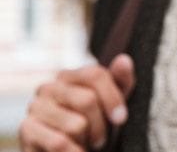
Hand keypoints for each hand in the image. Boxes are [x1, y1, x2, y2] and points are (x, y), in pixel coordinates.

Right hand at [19, 53, 134, 151]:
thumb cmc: (90, 128)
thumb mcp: (110, 104)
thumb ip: (120, 81)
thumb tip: (124, 59)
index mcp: (68, 76)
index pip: (96, 74)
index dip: (113, 98)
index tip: (121, 118)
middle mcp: (48, 88)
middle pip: (87, 100)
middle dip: (100, 125)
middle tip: (99, 138)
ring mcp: (35, 108)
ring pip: (76, 124)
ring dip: (86, 140)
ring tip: (83, 143)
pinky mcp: (26, 130)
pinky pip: (60, 143)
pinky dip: (74, 151)